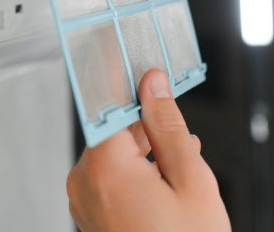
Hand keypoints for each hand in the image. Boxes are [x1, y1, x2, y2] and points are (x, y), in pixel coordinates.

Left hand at [66, 69, 229, 231]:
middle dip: (148, 128)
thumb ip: (168, 126)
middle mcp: (84, 179)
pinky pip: (110, 179)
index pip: (107, 102)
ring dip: (145, 154)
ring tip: (182, 170)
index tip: (134, 59)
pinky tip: (166, 184)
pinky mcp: (89, 214)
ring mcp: (83, 200)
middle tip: (182, 137)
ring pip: (114, 155)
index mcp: (104, 165)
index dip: (124, 80)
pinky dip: (135, 174)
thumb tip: (154, 85)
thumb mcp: (191, 180)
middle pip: (113, 130)